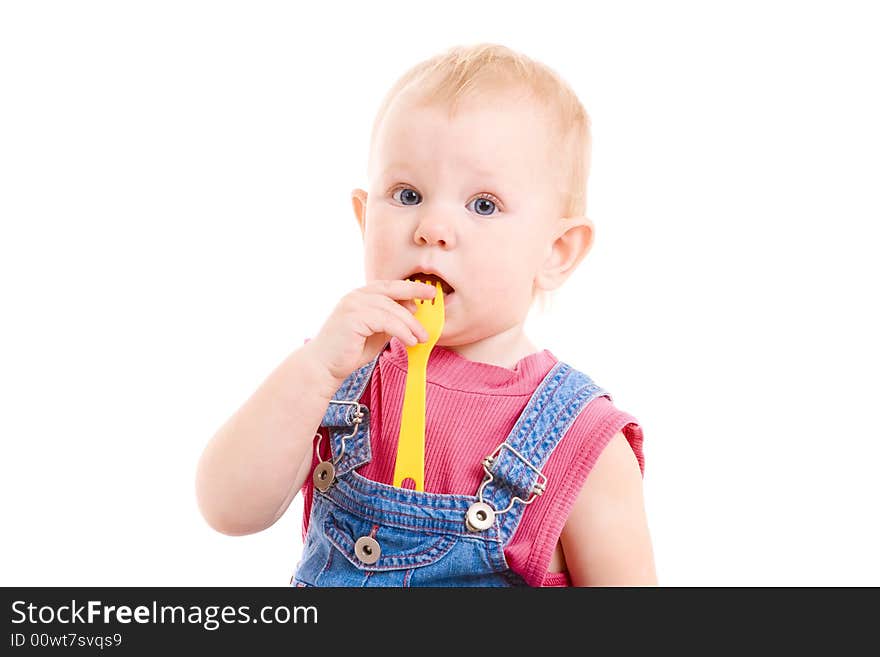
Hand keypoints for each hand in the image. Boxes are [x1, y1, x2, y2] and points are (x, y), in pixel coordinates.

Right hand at [303, 279, 436, 384]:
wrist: (323, 367)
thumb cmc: (348, 351)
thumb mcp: (375, 333)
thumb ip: (390, 321)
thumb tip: (412, 312)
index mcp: (359, 296)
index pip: (388, 286)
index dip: (409, 287)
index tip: (427, 291)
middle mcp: (355, 296)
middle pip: (391, 291)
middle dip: (414, 292)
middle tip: (432, 299)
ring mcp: (353, 305)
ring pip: (391, 308)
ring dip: (411, 323)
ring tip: (422, 337)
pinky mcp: (353, 318)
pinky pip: (386, 321)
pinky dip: (402, 331)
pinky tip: (410, 341)